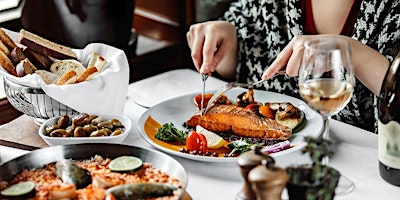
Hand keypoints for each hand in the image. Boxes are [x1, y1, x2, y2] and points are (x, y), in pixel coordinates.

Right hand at [186, 21, 236, 75]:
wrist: (222, 27)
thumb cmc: (226, 35)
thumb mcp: (228, 46)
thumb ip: (218, 58)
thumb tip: (208, 69)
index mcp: (212, 29)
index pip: (207, 50)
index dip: (206, 62)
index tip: (205, 72)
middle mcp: (200, 28)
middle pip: (196, 52)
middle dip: (200, 65)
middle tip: (207, 73)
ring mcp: (194, 30)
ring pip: (193, 52)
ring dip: (200, 60)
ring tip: (210, 59)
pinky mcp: (190, 33)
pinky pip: (191, 49)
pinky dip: (198, 53)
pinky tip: (204, 49)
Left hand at [261, 34, 388, 94]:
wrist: (343, 46)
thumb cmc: (322, 53)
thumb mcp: (304, 54)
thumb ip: (293, 62)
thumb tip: (281, 72)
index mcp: (295, 42)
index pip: (280, 59)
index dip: (272, 70)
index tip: (264, 77)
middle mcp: (301, 43)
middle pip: (290, 71)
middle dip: (298, 73)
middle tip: (308, 65)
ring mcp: (311, 47)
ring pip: (301, 72)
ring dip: (309, 71)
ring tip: (317, 63)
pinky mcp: (321, 54)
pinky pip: (315, 71)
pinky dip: (320, 70)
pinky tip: (324, 63)